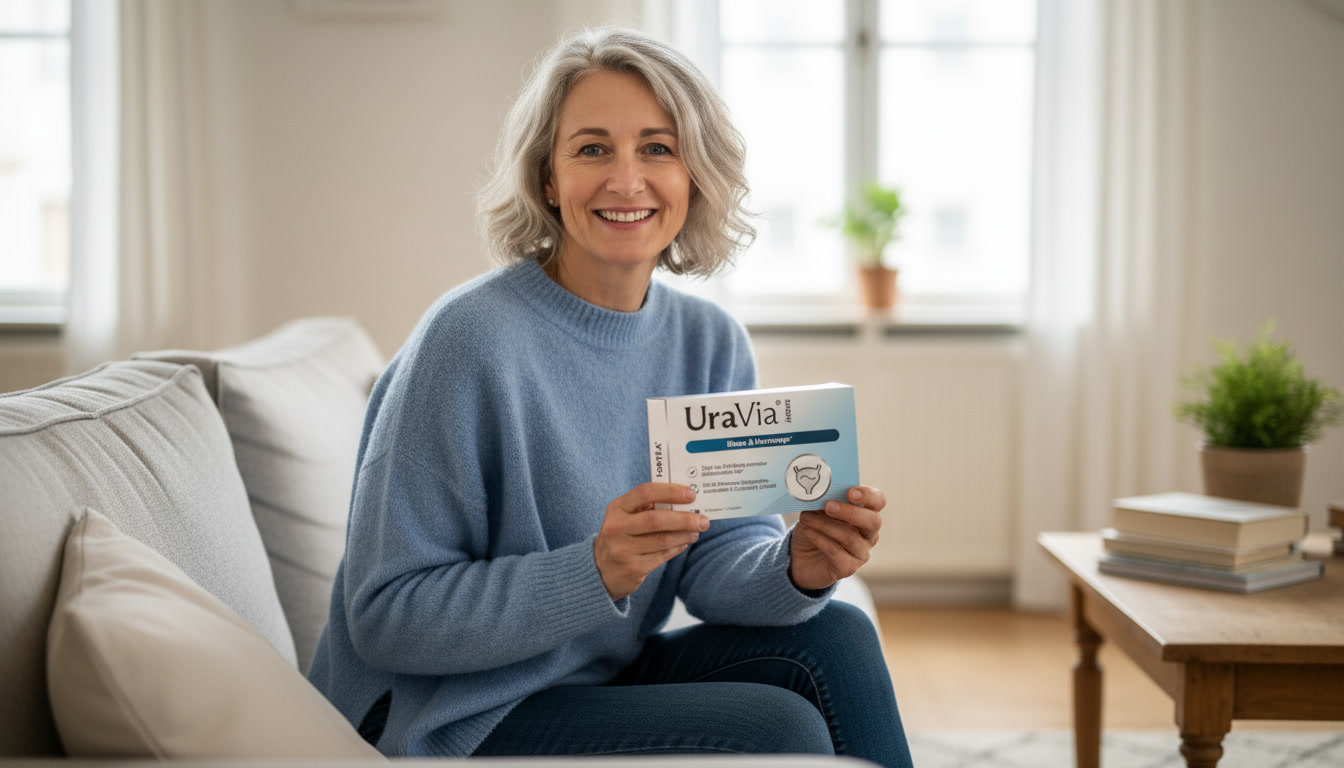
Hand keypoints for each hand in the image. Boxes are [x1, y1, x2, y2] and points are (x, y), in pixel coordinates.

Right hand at [595, 483, 709, 600]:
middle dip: (684, 519)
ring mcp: (622, 550)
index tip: (691, 494)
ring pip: (662, 540)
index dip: (670, 492)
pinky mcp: (632, 569)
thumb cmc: (621, 535)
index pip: (645, 492)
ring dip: (684, 535)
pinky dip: (677, 548)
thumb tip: (684, 500)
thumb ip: (649, 507)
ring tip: (696, 531)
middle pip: (656, 519)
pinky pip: (662, 556)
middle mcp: (616, 528)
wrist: (599, 570)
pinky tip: (684, 543)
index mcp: (617, 508)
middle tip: (703, 520)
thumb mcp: (626, 517)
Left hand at [789, 485, 884, 590]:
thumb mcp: (817, 510)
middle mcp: (868, 534)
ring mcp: (860, 553)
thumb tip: (821, 490)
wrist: (799, 558)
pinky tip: (805, 529)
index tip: (851, 492)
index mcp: (865, 514)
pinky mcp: (848, 568)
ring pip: (850, 537)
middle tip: (828, 505)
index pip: (878, 501)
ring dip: (825, 524)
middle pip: (873, 521)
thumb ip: (824, 500)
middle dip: (850, 512)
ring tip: (806, 516)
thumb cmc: (813, 529)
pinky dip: (818, 538)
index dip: (868, 495)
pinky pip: (836, 551)